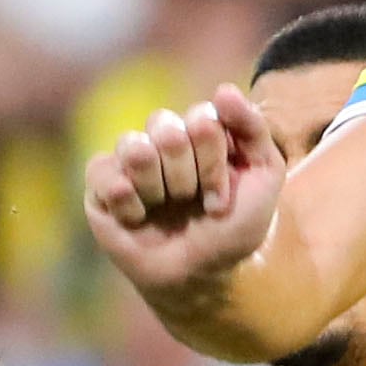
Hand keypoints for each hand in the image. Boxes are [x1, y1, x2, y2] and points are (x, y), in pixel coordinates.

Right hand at [83, 83, 284, 303]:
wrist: (201, 276)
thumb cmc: (234, 227)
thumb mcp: (264, 177)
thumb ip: (254, 128)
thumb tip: (223, 90)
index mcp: (201, 128)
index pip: (202, 118)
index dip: (214, 163)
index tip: (223, 199)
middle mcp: (164, 136)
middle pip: (168, 129)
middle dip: (188, 178)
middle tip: (194, 204)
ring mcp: (131, 158)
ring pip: (135, 147)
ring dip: (159, 189)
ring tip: (165, 209)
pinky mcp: (100, 182)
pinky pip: (105, 173)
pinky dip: (128, 204)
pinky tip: (138, 219)